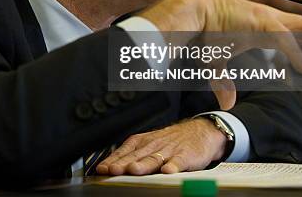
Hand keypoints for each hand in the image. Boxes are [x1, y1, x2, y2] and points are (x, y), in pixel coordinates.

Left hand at [96, 118, 225, 175]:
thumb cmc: (170, 141)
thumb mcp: (148, 144)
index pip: (124, 152)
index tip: (102, 169)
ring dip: (143, 164)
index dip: (112, 161)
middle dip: (123, 163)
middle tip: (113, 170)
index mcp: (142, 142)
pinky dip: (173, 165)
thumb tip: (109, 167)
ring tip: (133, 170)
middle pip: (136, 156)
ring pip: (154, 158)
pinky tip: (167, 171)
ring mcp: (169, 150)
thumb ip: (131, 156)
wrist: (198, 131)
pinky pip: (178, 161)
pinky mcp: (185, 156)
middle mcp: (153, 145)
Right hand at [138, 0, 301, 109]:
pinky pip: (285, 38)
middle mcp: (271, 22)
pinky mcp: (262, 23)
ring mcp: (269, 20)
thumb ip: (224, 82)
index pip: (297, 39)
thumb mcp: (217, 63)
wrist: (192, 13)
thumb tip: (228, 103)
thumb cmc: (203, 34)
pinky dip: (297, 53)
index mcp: (264, 30)